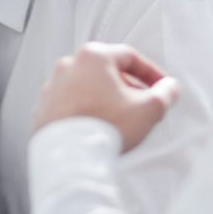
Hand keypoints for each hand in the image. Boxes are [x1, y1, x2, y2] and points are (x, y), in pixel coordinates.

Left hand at [34, 42, 179, 151]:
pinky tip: (95, 127)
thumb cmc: (104, 128)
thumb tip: (169, 88)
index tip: (160, 86)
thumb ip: (165, 94)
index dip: (150, 73)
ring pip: (87, 87)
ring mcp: (52, 87)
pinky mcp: (43, 108)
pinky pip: (70, 105)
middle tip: (141, 105)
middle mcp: (68, 66)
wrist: (69, 157)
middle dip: (127, 87)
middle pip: (106, 71)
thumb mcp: (149, 109)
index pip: (130, 56)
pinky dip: (84, 111)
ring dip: (105, 99)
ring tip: (118, 119)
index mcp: (93, 57)